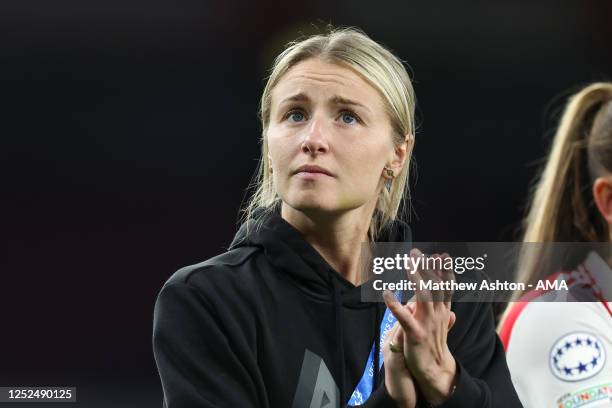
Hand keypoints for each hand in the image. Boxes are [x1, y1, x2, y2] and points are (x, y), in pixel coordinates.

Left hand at [383, 249, 457, 405]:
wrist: (434, 371)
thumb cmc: (433, 346)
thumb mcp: (442, 329)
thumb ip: (445, 316)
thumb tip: (452, 310)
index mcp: (443, 312)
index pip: (445, 287)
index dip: (444, 271)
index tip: (442, 255)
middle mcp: (437, 315)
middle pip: (434, 286)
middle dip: (426, 267)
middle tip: (417, 252)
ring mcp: (427, 324)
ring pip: (423, 296)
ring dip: (415, 278)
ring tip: (407, 263)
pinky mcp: (415, 334)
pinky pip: (404, 318)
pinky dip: (395, 305)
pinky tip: (386, 293)